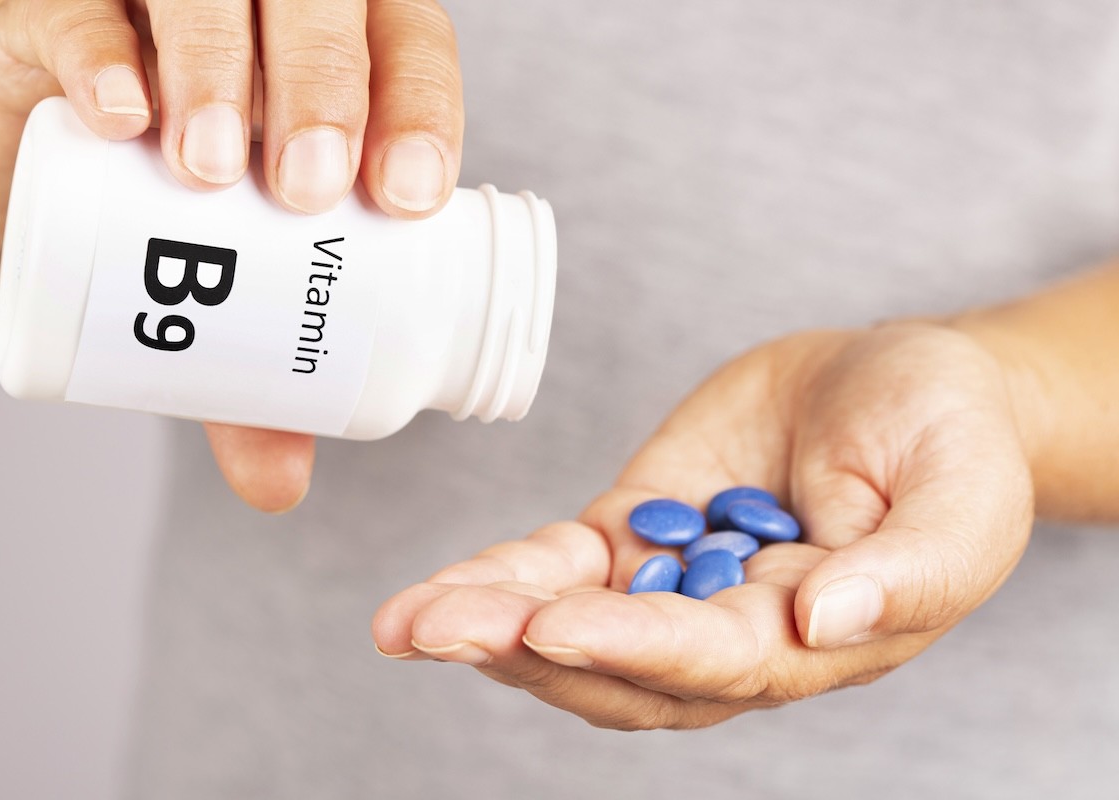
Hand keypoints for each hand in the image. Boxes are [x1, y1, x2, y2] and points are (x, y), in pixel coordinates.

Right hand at [0, 0, 461, 509]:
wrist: (40, 188)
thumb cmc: (173, 234)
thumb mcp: (227, 307)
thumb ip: (257, 380)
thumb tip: (282, 486)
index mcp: (346, 69)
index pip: (410, 56)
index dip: (422, 111)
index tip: (409, 197)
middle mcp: (268, 21)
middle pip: (321, 15)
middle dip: (325, 94)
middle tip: (307, 194)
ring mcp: (165, 10)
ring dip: (221, 71)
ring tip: (211, 172)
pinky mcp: (62, 17)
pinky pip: (83, 7)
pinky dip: (104, 52)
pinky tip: (122, 116)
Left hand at [372, 322, 1034, 728]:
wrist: (897, 383)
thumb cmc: (948, 434)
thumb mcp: (963, 493)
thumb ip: (911, 569)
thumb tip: (824, 625)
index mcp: (811, 639)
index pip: (711, 662)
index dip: (631, 647)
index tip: (554, 626)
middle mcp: (730, 630)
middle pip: (616, 667)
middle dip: (524, 653)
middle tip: (433, 630)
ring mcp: (674, 579)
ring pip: (570, 623)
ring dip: (488, 622)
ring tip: (405, 620)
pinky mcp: (637, 528)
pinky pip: (560, 563)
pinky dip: (502, 574)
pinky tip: (439, 586)